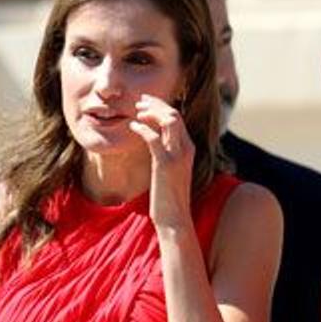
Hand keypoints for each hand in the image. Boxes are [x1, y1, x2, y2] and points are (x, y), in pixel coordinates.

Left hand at [130, 94, 194, 233]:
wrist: (174, 219)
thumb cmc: (169, 198)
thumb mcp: (170, 171)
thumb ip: (166, 154)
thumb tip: (154, 143)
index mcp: (189, 148)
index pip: (177, 117)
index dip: (160, 106)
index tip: (146, 103)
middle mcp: (186, 148)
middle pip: (173, 113)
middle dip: (155, 104)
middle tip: (139, 101)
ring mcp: (177, 155)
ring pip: (168, 119)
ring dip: (151, 112)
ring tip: (136, 111)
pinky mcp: (165, 164)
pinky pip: (153, 137)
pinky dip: (142, 128)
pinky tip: (132, 127)